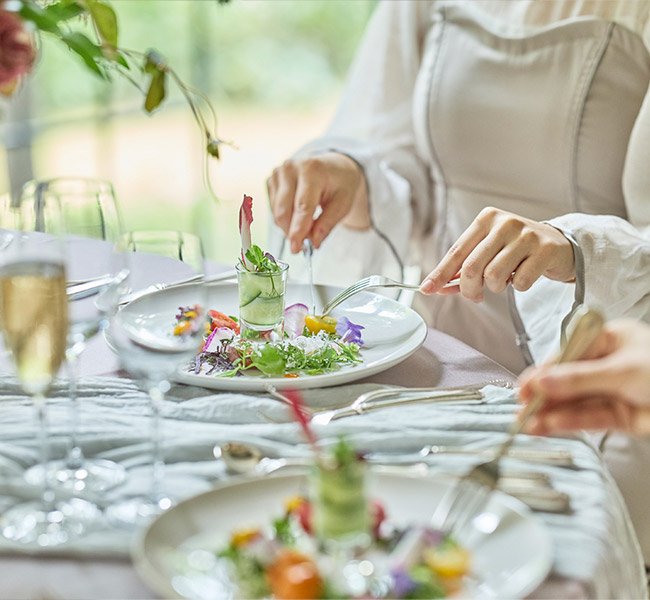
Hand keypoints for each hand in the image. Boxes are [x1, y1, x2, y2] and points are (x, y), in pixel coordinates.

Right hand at [267, 152, 368, 253]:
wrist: (333, 167)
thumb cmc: (340, 184)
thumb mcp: (343, 204)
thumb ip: (327, 224)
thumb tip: (313, 243)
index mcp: (312, 170)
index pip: (302, 206)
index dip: (298, 230)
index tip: (296, 249)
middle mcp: (291, 168)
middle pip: (284, 211)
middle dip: (292, 232)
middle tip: (305, 244)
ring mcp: (278, 173)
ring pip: (276, 213)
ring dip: (289, 226)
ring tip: (308, 224)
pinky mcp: (271, 180)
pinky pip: (273, 209)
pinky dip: (285, 218)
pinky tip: (297, 213)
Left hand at [419, 207, 574, 301]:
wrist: (559, 244)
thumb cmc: (516, 250)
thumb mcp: (488, 251)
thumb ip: (463, 268)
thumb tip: (436, 287)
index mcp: (485, 219)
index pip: (456, 252)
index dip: (440, 274)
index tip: (427, 289)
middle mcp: (505, 223)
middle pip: (472, 268)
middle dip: (469, 290)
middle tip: (476, 296)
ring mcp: (526, 235)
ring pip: (494, 276)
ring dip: (496, 287)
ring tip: (505, 280)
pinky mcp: (545, 250)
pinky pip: (520, 283)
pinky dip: (519, 286)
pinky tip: (524, 275)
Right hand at [518, 320, 649, 434]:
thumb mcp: (624, 370)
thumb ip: (580, 379)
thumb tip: (544, 381)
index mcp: (611, 340)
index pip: (568, 353)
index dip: (545, 369)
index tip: (526, 384)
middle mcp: (610, 364)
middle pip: (569, 379)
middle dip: (544, 394)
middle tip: (522, 406)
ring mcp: (615, 390)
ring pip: (576, 401)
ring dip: (552, 413)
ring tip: (528, 423)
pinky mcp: (623, 415)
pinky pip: (590, 418)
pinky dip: (569, 423)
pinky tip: (550, 426)